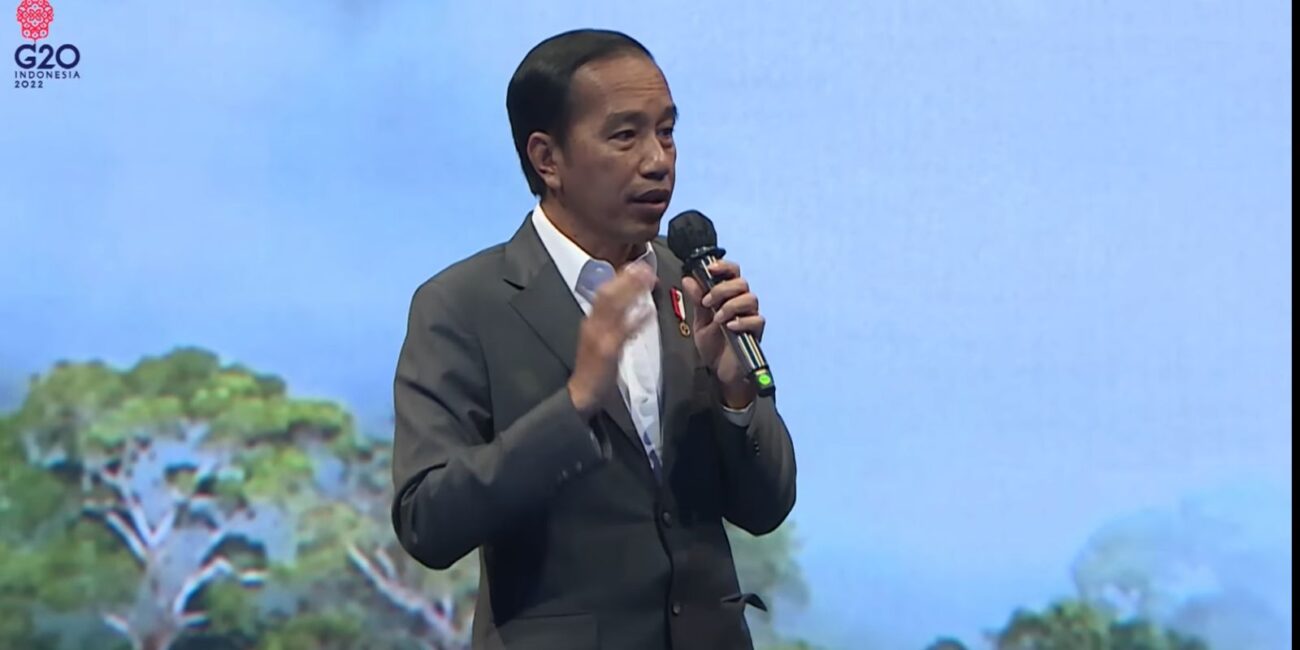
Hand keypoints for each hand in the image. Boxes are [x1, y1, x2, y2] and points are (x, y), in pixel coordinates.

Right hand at [567, 261, 657, 417]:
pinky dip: (636, 321)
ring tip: (649, 280)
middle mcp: (593, 324)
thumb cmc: (592, 366)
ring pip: (615, 308)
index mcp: (591, 321)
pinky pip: (624, 332)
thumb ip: (608, 320)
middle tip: (644, 266)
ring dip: (631, 292)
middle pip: (607, 295)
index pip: (603, 292)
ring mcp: (600, 337)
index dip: (619, 277)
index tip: (634, 263)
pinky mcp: (609, 352)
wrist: (582, 393)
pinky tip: (649, 312)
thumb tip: (625, 302)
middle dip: (626, 279)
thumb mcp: (596, 337)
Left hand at [681, 260, 765, 408]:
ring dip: (730, 305)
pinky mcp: (757, 332)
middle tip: (707, 303)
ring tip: (717, 318)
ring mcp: (751, 317)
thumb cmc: (713, 345)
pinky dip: (742, 321)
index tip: (710, 269)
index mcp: (728, 296)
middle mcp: (742, 303)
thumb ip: (696, 300)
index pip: (732, 272)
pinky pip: (756, 319)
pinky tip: (730, 327)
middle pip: (741, 282)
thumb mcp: (699, 321)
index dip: (723, 266)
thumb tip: (688, 278)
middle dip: (722, 289)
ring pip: (750, 298)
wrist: (720, 371)